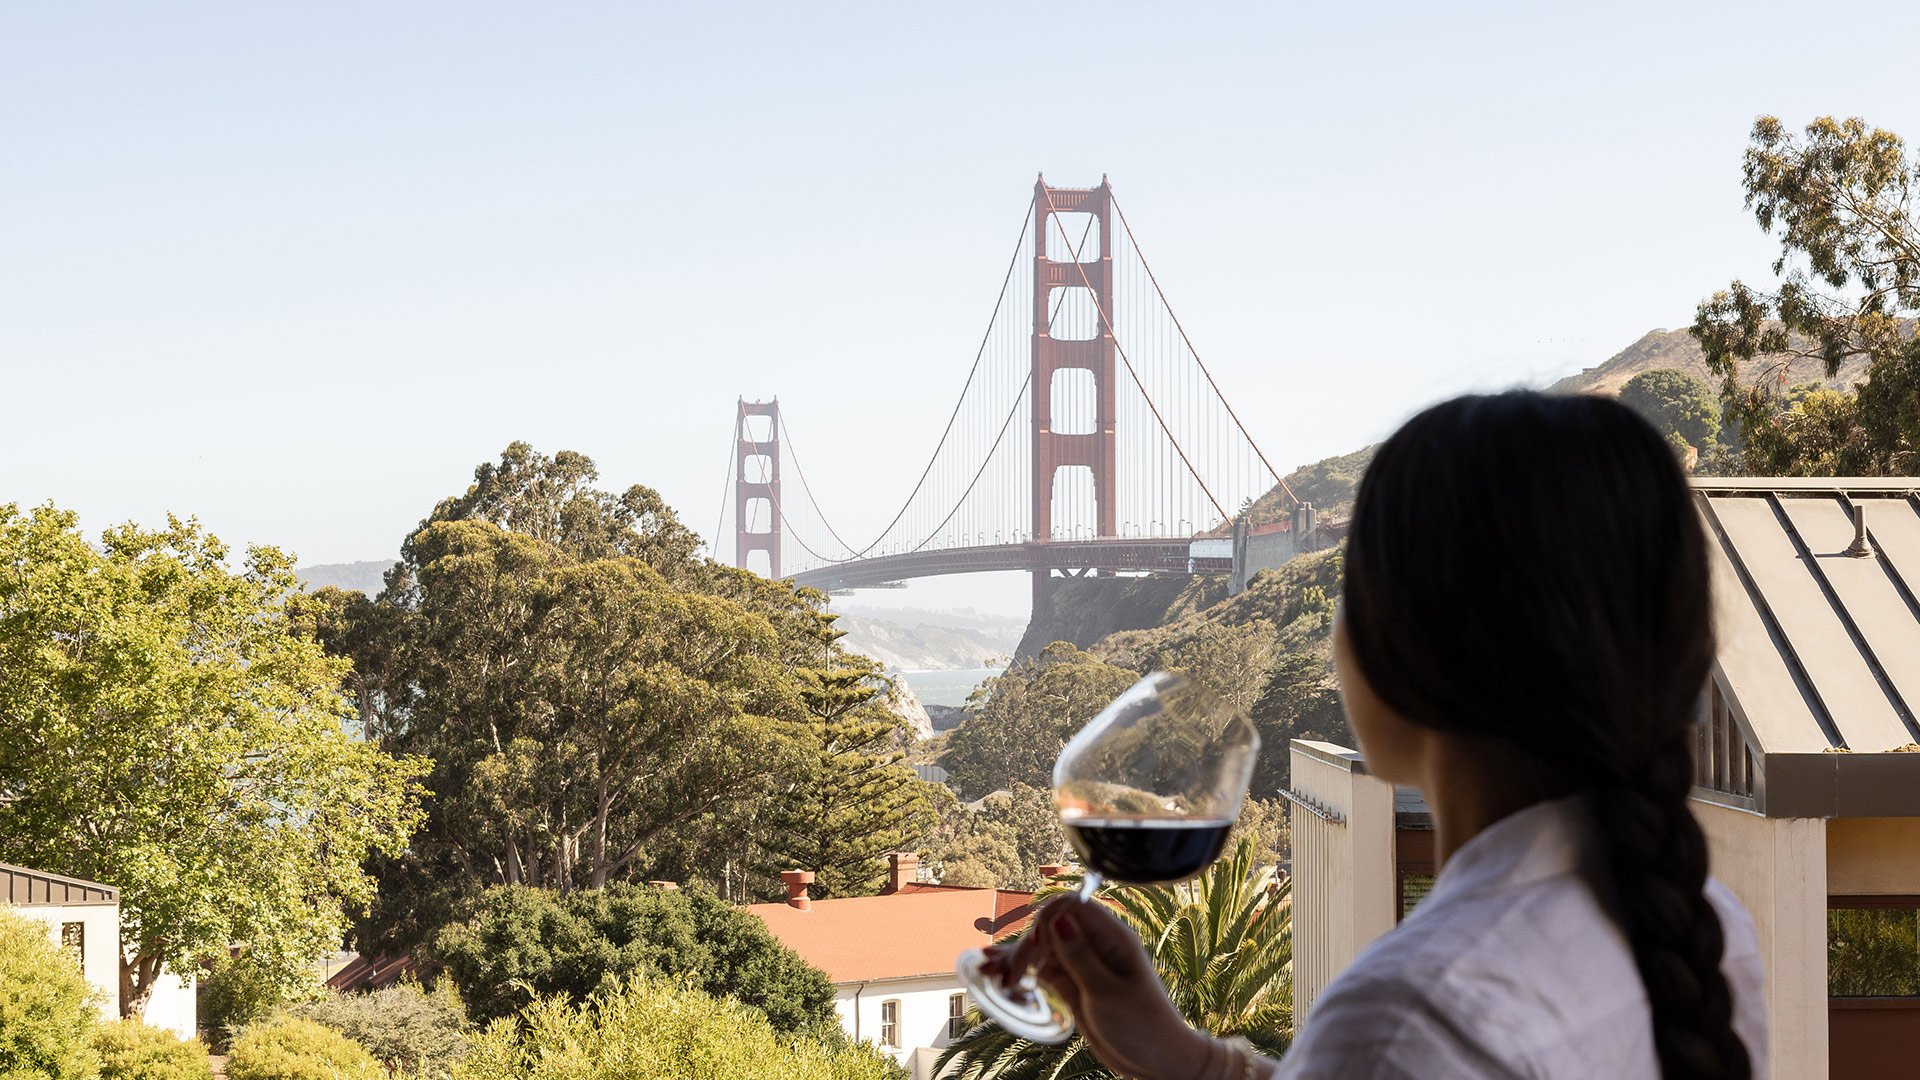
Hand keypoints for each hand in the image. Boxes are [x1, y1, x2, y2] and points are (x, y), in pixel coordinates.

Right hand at [984, 896, 1226, 1079]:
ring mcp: (1081, 963)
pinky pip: (1041, 968)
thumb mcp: (1108, 993)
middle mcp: (1095, 944)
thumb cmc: (1143, 1026)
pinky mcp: (1072, 982)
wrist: (1157, 1062)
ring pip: (1041, 948)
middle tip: (1007, 978)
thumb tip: (1060, 919)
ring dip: (1015, 958)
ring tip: (987, 973)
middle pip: (1049, 928)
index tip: (1034, 949)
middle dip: (1024, 946)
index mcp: (1112, 937)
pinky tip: (998, 973)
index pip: (1070, 907)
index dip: (1046, 921)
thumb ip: (1080, 957)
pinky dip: (1021, 971)